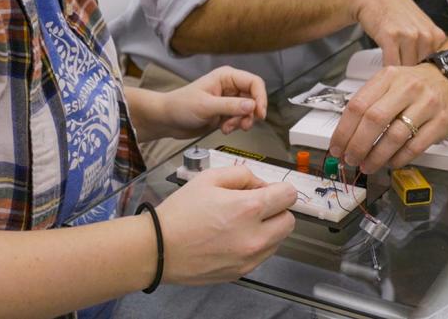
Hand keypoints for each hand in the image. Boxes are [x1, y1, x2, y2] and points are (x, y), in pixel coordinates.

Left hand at [155, 66, 267, 139]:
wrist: (167, 120)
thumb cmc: (180, 106)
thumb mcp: (206, 106)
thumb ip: (230, 106)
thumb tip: (252, 106)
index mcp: (226, 77)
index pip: (254, 82)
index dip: (260, 97)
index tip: (260, 113)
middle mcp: (230, 86)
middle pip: (254, 98)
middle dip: (250, 113)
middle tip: (243, 125)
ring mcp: (228, 100)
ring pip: (248, 111)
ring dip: (241, 122)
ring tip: (227, 128)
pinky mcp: (225, 113)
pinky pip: (240, 119)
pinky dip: (235, 126)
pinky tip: (223, 129)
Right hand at [158, 165, 296, 284]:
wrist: (158, 249)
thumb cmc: (179, 213)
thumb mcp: (209, 178)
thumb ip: (242, 175)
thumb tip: (260, 185)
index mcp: (248, 208)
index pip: (289, 196)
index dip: (278, 189)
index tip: (267, 191)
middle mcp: (254, 237)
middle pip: (289, 221)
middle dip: (277, 211)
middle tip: (255, 207)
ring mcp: (249, 258)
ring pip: (278, 241)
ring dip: (268, 230)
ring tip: (240, 224)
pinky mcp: (241, 272)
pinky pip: (262, 256)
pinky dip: (255, 246)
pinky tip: (233, 238)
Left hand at [329, 63, 447, 173]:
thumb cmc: (414, 86)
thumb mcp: (389, 83)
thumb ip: (369, 104)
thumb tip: (345, 136)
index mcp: (388, 77)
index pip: (358, 105)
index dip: (343, 131)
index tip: (337, 148)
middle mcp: (407, 88)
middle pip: (374, 120)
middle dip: (358, 145)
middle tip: (350, 159)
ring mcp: (427, 104)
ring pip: (395, 136)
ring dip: (377, 156)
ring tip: (368, 165)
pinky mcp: (442, 121)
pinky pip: (415, 146)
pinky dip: (399, 158)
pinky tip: (390, 163)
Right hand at [350, 0, 446, 65]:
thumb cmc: (394, 10)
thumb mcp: (420, 25)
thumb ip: (428, 45)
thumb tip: (430, 69)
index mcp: (435, 34)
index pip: (436, 65)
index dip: (424, 73)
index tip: (416, 76)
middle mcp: (425, 34)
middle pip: (421, 69)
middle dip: (411, 74)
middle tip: (401, 73)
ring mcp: (409, 35)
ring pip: (407, 68)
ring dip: (398, 72)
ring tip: (392, 69)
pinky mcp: (391, 37)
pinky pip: (391, 63)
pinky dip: (387, 68)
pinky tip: (384, 66)